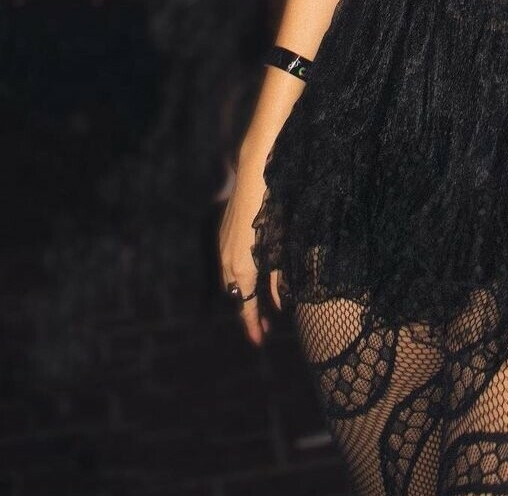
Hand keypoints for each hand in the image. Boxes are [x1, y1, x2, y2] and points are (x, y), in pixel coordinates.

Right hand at [217, 163, 284, 345]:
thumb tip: (279, 305)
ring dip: (242, 294)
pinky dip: (239, 276)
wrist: (255, 170)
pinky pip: (228, 263)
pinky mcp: (224, 233)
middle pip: (235, 295)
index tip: (259, 340)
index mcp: (242, 265)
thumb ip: (279, 277)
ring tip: (258, 308)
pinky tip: (249, 278)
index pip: (244, 304)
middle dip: (248, 312)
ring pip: (230, 280)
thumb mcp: (280, 245)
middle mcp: (227, 259)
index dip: (252, 323)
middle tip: (262, 329)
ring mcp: (223, 245)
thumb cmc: (273, 206)